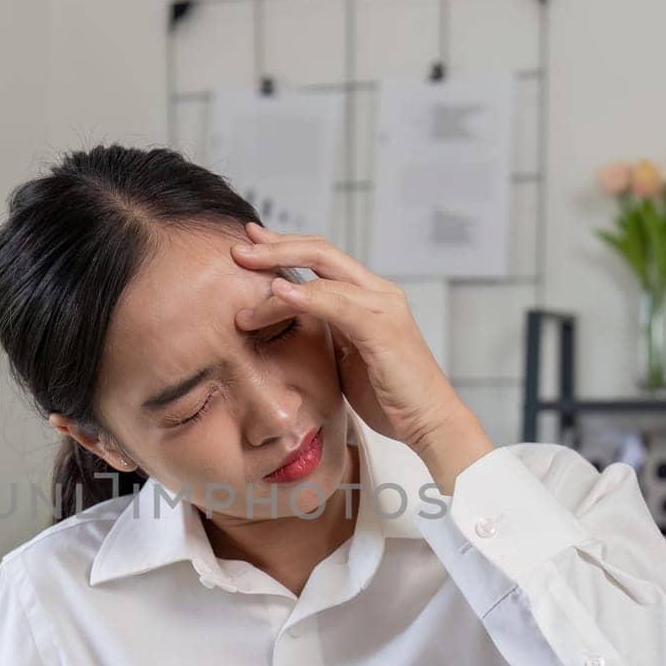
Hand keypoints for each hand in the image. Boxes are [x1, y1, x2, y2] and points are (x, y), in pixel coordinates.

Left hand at [230, 222, 481, 460]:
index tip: (250, 241)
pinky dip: (306, 297)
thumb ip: (327, 333)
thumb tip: (290, 325)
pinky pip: (338, 305)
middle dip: (275, 246)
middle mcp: (378, 293)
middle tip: (237, 249)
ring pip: (324, 274)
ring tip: (243, 277)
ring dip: (278, 275)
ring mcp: (383, 308)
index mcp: (369, 297)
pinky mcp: (383, 330)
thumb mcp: (347, 357)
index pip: (322, 258)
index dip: (284, 246)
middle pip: (321, 252)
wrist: (428, 423)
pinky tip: (278, 294)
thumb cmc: (389, 396)